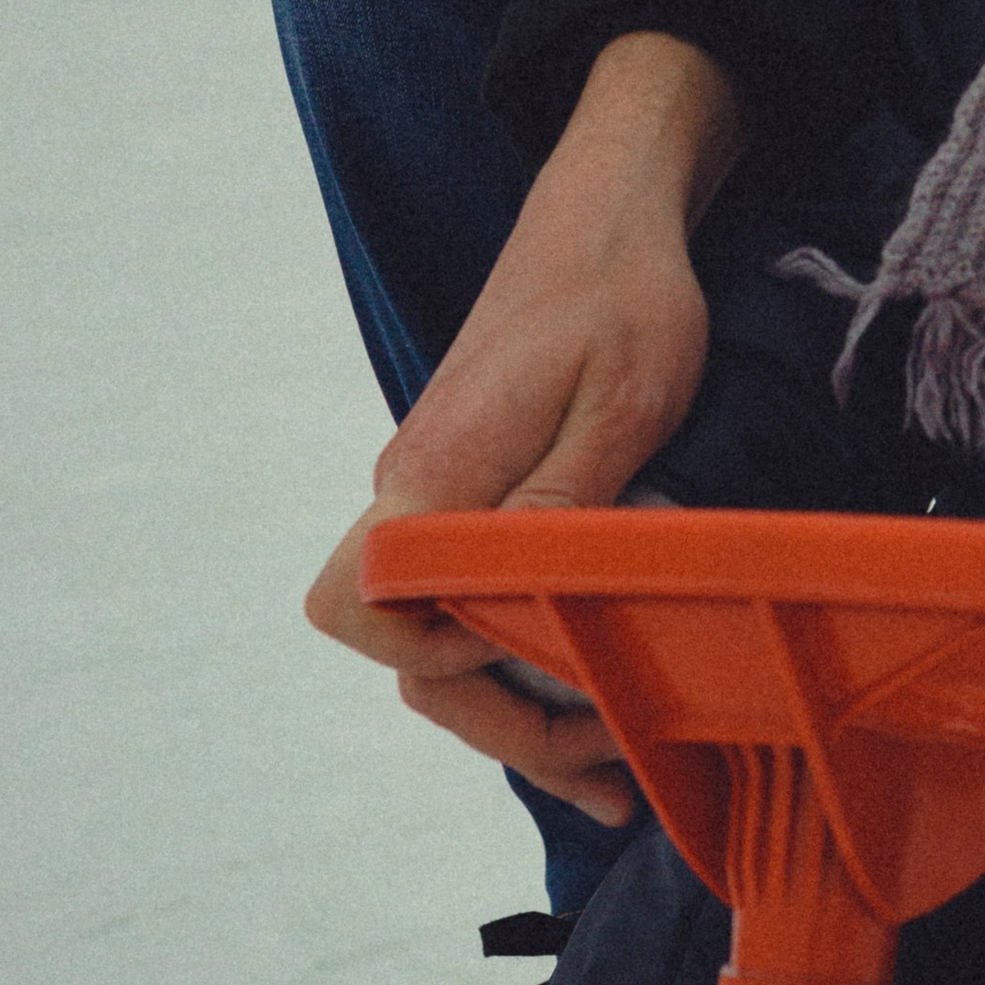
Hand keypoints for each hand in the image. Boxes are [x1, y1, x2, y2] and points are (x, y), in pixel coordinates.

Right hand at [304, 32, 746, 821]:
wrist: (613, 212)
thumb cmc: (623, 297)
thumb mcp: (621, 406)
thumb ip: (559, 509)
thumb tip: (512, 603)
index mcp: (434, 477)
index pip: (361, 607)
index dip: (438, 667)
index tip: (544, 680)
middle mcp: (415, 492)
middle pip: (407, 653)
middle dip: (502, 726)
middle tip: (612, 772)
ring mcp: (442, 496)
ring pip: (442, 638)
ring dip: (520, 709)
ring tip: (614, 770)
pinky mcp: (477, 492)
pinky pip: (475, 599)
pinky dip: (529, 661)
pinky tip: (598, 700)